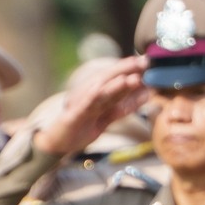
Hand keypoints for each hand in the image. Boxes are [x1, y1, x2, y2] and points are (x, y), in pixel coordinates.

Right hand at [33, 57, 147, 155]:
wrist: (57, 143)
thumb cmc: (82, 128)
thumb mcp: (106, 117)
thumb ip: (123, 106)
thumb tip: (146, 94)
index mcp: (96, 93)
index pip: (114, 78)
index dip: (130, 69)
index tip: (146, 60)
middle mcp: (87, 94)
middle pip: (108, 79)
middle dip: (126, 69)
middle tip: (144, 61)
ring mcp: (79, 104)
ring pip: (100, 93)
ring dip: (116, 85)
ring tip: (133, 78)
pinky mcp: (72, 117)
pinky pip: (84, 106)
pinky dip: (91, 96)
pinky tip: (100, 88)